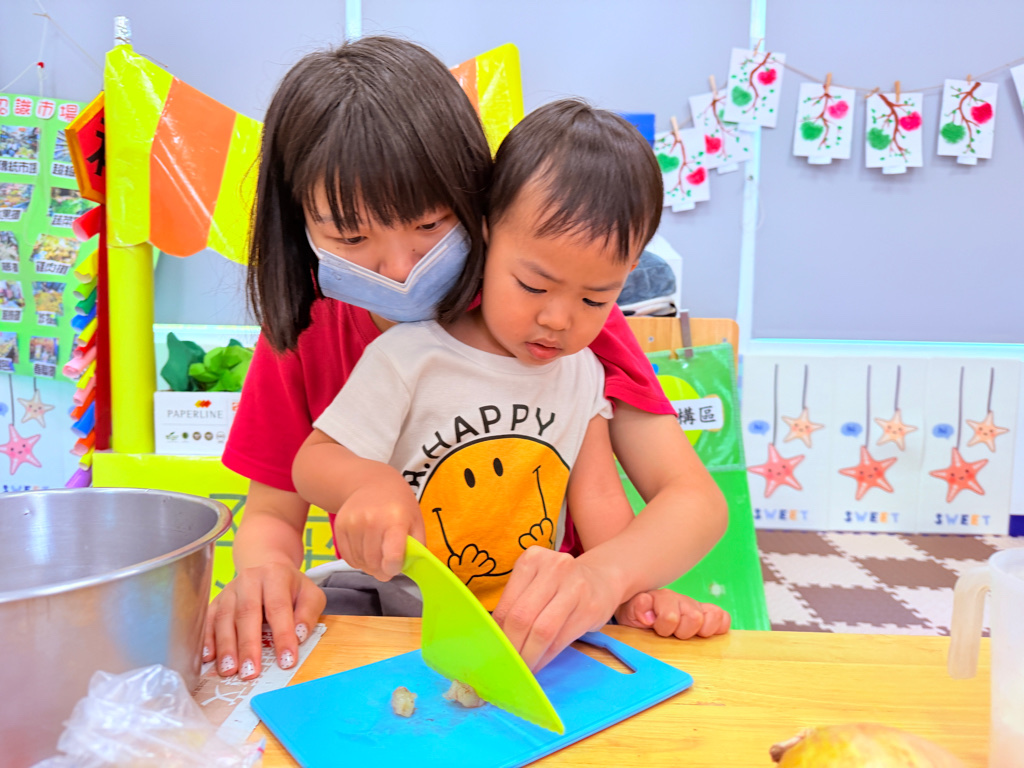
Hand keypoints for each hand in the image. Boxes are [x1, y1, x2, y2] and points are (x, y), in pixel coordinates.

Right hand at [202, 561, 324, 679]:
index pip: (278, 607)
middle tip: (251, 672)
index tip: (286, 661)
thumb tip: (298, 636)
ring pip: (224, 618)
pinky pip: (208, 620)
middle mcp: (249, 580)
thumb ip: (308, 614)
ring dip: (226, 647)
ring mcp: (229, 590)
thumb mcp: (311, 595)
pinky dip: (207, 640)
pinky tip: (209, 659)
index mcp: (275, 576)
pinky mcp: (216, 601)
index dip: (283, 635)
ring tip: (230, 671)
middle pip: (246, 612)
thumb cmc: (291, 589)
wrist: (268, 570)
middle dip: (248, 645)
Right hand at [332, 480, 424, 580]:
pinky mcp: (339, 526)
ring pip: (359, 562)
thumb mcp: (416, 523)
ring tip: (377, 556)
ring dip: (369, 566)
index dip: (394, 568)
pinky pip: (347, 557)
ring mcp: (353, 523)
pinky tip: (366, 551)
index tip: (395, 567)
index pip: (392, 557)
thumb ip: (416, 548)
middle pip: (373, 562)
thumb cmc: (399, 506)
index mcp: (395, 520)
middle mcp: (371, 521)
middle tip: (387, 566)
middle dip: (382, 571)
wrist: (372, 484)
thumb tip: (409, 570)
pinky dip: (357, 561)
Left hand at [491, 546, 622, 671]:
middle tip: (508, 665)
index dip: (498, 634)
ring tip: (523, 668)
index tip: (495, 652)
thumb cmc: (559, 585)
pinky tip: (540, 663)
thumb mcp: (535, 582)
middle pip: (522, 617)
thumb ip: (516, 604)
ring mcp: (575, 586)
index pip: (507, 605)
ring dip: (529, 656)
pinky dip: (546, 657)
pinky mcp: (590, 608)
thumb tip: (494, 640)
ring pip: (542, 631)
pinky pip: (561, 640)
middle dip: (513, 647)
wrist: (601, 579)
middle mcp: (554, 567)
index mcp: (532, 559)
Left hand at [615, 589, 730, 638]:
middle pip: (694, 618)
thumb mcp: (628, 614)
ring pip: (710, 617)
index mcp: (658, 598)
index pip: (670, 613)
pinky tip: (706, 632)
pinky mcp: (705, 614)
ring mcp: (692, 605)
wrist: (636, 612)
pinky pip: (722, 617)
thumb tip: (650, 615)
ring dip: (700, 630)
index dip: (664, 624)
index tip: (651, 626)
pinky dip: (718, 625)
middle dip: (682, 632)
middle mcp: (677, 599)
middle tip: (671, 635)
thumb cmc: (634, 616)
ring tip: (687, 635)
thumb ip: (636, 609)